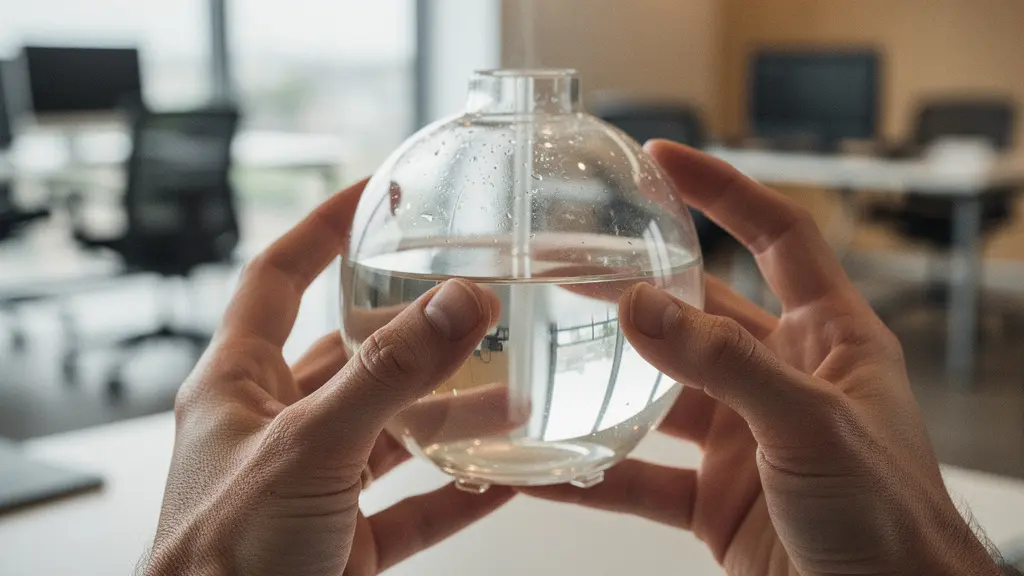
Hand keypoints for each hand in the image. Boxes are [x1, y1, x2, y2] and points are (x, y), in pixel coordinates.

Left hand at [146, 181, 512, 575]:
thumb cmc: (220, 559)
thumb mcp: (308, 449)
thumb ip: (387, 377)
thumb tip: (457, 302)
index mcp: (239, 385)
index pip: (277, 279)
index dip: (320, 229)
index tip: (373, 195)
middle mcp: (277, 427)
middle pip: (353, 357)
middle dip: (415, 331)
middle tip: (475, 299)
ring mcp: (314, 483)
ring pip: (393, 432)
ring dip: (453, 414)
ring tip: (515, 389)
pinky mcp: (345, 540)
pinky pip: (414, 504)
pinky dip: (462, 491)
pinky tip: (509, 476)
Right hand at [523, 141, 1000, 575]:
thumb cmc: (891, 517)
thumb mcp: (811, 424)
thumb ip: (725, 366)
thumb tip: (640, 307)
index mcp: (826, 339)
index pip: (777, 236)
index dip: (724, 190)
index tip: (663, 160)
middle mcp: (780, 379)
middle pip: (696, 312)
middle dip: (635, 286)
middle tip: (569, 263)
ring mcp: (743, 440)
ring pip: (658, 393)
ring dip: (603, 376)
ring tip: (539, 351)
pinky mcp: (713, 499)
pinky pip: (640, 477)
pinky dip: (593, 472)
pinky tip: (545, 467)